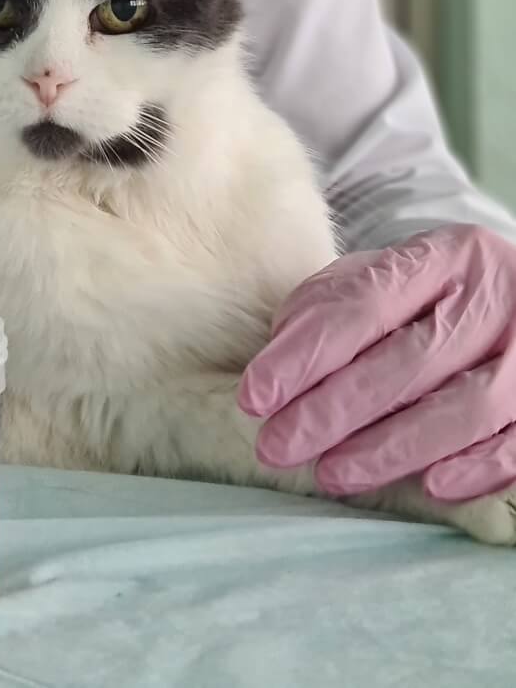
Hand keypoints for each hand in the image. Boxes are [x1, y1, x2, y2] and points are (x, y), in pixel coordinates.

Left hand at [239, 224, 515, 501]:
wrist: (511, 296)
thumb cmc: (424, 298)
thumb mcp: (374, 281)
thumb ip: (324, 310)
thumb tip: (279, 368)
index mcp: (443, 256)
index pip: (362, 305)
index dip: (304, 355)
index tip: (254, 398)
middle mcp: (495, 295)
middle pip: (409, 359)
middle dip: (333, 411)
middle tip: (278, 447)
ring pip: (467, 406)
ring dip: (393, 448)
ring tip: (332, 475)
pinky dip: (476, 468)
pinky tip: (428, 487)